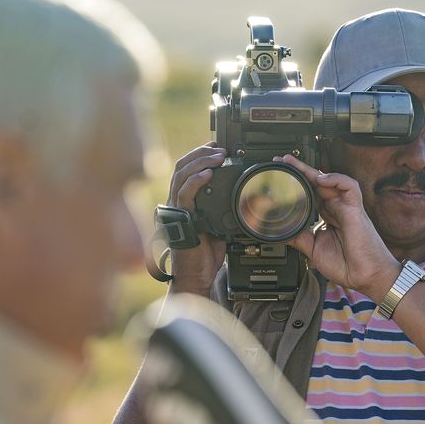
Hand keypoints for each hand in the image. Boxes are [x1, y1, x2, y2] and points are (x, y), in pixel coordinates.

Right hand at [166, 143, 227, 294]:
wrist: (197, 275)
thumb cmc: (205, 254)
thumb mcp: (219, 225)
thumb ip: (225, 209)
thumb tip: (247, 197)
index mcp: (185, 201)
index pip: (187, 170)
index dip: (200, 155)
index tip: (218, 147)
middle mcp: (178, 202)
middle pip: (182, 166)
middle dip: (201, 152)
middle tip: (220, 147)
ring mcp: (177, 209)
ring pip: (182, 174)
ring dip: (201, 161)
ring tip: (217, 156)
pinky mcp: (180, 217)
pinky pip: (185, 193)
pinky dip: (196, 179)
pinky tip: (208, 172)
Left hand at [277, 155, 399, 300]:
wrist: (366, 277)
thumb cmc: (347, 265)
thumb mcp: (313, 249)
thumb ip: (299, 237)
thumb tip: (280, 231)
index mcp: (328, 216)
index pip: (311, 193)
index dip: (297, 184)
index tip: (281, 177)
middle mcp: (337, 208)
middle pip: (318, 183)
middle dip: (300, 170)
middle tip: (282, 162)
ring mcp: (346, 207)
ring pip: (331, 180)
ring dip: (313, 171)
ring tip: (295, 165)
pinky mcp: (356, 209)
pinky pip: (349, 186)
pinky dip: (336, 179)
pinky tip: (321, 179)